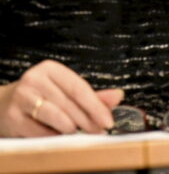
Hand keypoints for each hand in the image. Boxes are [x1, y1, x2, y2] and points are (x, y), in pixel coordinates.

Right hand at [0, 60, 122, 136]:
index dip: (96, 106)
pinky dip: (53, 136)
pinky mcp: (13, 118)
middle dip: (87, 121)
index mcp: (50, 69)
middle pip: (69, 103)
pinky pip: (40, 132)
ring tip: (77, 133)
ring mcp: (21, 99)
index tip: (108, 120)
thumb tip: (119, 96)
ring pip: (55, 117)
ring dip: (71, 129)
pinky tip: (58, 137)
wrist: (2, 105)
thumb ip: (91, 95)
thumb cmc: (40, 97)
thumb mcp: (63, 90)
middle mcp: (34, 80)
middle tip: (99, 131)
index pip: (79, 88)